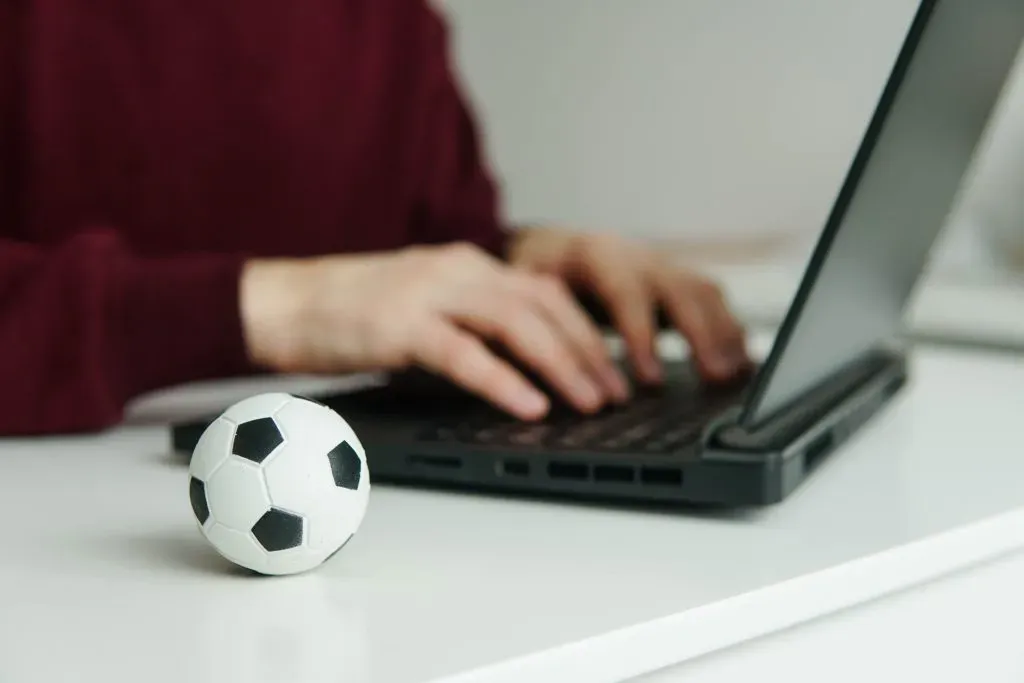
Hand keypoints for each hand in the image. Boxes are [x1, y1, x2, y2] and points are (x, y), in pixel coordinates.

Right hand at [239, 243, 628, 419]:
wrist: (282, 304)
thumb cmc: (351, 314)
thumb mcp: (424, 311)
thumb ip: (471, 328)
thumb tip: (523, 370)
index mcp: (466, 265)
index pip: (544, 291)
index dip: (585, 330)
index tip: (613, 367)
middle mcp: (456, 269)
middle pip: (543, 304)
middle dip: (587, 350)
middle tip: (616, 392)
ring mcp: (428, 293)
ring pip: (515, 323)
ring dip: (560, 364)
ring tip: (589, 402)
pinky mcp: (400, 325)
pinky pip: (464, 353)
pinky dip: (502, 380)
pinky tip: (530, 405)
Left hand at [508, 227, 749, 382]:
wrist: (547, 250)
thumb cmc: (532, 277)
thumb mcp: (520, 292)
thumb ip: (532, 321)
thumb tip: (540, 366)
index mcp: (593, 254)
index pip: (624, 290)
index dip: (641, 333)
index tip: (649, 378)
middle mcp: (634, 255)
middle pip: (677, 286)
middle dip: (699, 333)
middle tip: (712, 377)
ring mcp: (659, 266)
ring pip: (702, 291)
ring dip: (723, 333)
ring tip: (731, 378)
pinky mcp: (674, 282)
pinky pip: (711, 301)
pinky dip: (729, 331)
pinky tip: (740, 366)